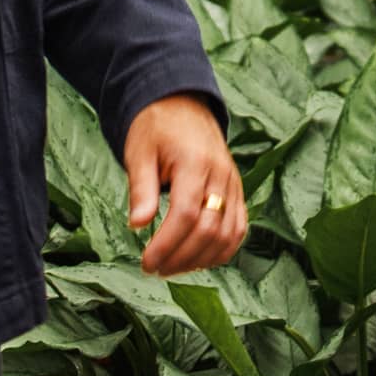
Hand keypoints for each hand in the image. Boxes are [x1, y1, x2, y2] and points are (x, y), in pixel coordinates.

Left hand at [123, 93, 247, 275]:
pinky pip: (238, 228)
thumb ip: (141, 189)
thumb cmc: (157, 129)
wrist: (183, 106)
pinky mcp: (238, 191)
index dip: (167, 244)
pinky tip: (198, 260)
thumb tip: (137, 225)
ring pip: (228, 234)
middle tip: (155, 269)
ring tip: (173, 268)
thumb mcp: (139, 153)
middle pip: (209, 229)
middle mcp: (221, 175)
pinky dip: (222, 250)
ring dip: (201, 259)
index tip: (146, 262)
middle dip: (181, 257)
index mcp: (195, 163)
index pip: (186, 214)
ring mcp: (234, 184)